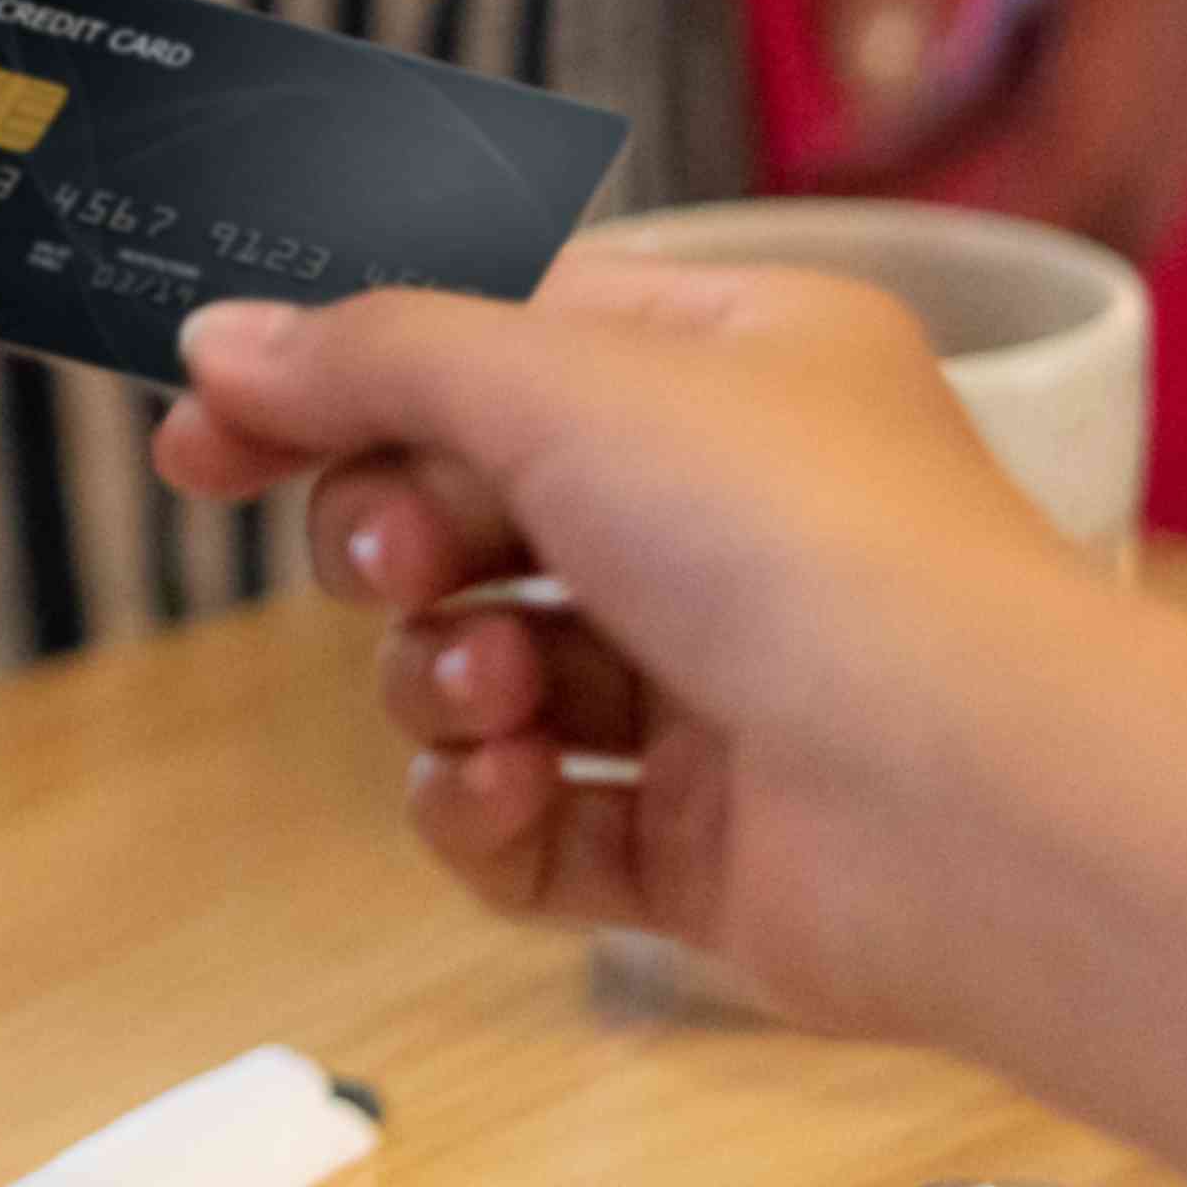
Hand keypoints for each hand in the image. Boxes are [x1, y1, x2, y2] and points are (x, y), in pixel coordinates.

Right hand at [150, 263, 1127, 1031]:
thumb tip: (217, 338)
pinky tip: (508, 793)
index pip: (493, 343)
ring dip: (447, 684)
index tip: (204, 432)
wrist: (982, 809)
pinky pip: (526, 823)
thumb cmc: (804, 543)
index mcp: (730, 367)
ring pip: (482, 668)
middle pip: (466, 512)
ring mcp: (716, 691)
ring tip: (498, 701)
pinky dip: (488, 812)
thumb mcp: (558, 381)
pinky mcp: (701, 848)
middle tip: (400, 565)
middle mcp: (728, 518)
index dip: (338, 383)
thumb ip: (369, 355)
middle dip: (398, 544)